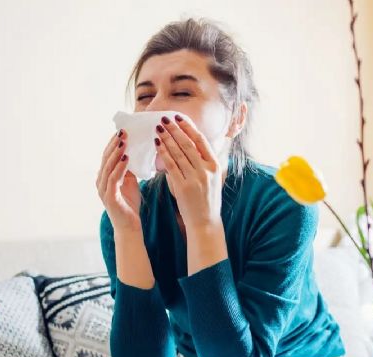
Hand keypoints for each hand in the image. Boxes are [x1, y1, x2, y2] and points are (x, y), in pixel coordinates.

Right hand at [96, 129, 142, 232]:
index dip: (113, 143)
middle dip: (114, 144)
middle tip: (123, 132)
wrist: (129, 226)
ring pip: (108, 166)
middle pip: (106, 158)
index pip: (107, 156)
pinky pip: (113, 179)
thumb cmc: (130, 204)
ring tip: (124, 142)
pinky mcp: (109, 197)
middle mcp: (100, 181)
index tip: (122, 131)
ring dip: (116, 153)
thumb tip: (133, 151)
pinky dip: (119, 168)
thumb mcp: (130, 182)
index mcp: (104, 176)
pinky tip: (126, 159)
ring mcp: (103, 189)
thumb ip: (128, 168)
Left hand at [155, 115, 223, 229]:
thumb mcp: (211, 178)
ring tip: (158, 129)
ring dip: (167, 139)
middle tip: (164, 119)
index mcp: (215, 166)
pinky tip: (157, 146)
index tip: (178, 117)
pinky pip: (171, 166)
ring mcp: (195, 179)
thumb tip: (187, 144)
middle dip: (175, 130)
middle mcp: (207, 170)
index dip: (189, 127)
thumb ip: (202, 162)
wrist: (205, 222)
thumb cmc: (207, 199)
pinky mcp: (183, 187)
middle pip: (188, 144)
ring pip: (179, 153)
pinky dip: (163, 154)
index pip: (201, 141)